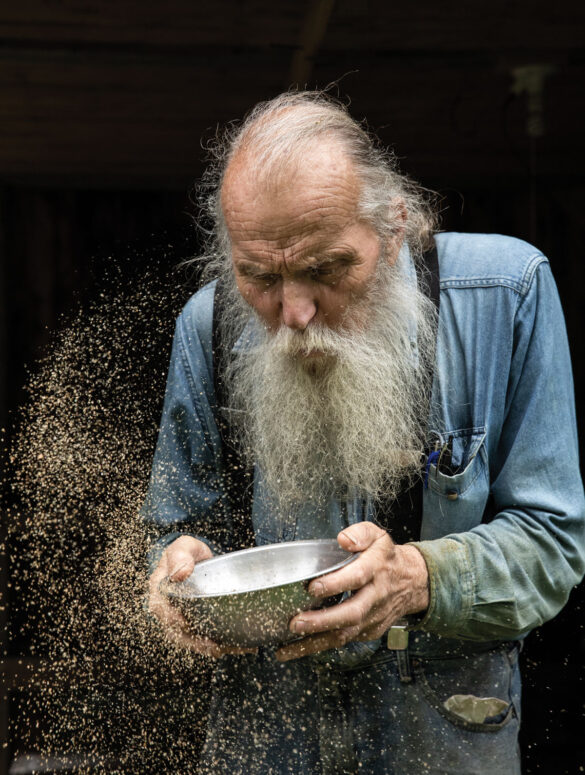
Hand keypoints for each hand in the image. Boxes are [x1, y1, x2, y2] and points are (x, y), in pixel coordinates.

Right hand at [148, 535, 255, 657]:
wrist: (198, 561)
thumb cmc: (188, 553)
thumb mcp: (184, 546)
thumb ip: (180, 555)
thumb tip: (180, 573)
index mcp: (160, 590)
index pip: (160, 608)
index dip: (170, 618)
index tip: (183, 622)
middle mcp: (169, 610)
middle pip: (176, 632)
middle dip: (193, 641)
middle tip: (211, 646)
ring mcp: (183, 620)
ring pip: (192, 640)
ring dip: (209, 648)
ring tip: (228, 648)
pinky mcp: (198, 625)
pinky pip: (208, 639)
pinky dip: (225, 644)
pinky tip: (244, 646)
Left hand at [276, 522, 428, 661]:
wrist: (412, 583)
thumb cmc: (386, 558)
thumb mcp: (377, 536)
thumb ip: (360, 533)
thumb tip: (343, 539)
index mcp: (376, 568)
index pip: (358, 577)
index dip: (336, 583)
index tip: (313, 588)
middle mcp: (375, 596)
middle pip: (351, 613)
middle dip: (322, 621)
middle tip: (296, 623)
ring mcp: (373, 617)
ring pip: (345, 634)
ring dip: (315, 641)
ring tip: (288, 647)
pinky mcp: (368, 631)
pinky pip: (343, 640)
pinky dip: (319, 646)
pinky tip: (296, 648)